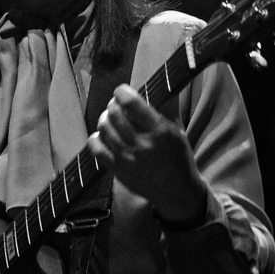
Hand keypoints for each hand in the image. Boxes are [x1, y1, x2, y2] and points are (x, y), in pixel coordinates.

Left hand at [88, 83, 207, 224]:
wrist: (176, 191)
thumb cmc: (178, 157)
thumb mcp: (178, 130)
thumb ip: (168, 106)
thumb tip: (160, 82)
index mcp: (160, 131)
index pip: (132, 103)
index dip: (121, 92)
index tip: (121, 91)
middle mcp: (143, 144)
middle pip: (115, 114)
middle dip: (113, 105)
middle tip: (116, 105)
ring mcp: (129, 159)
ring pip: (104, 129)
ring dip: (104, 119)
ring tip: (110, 119)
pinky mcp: (118, 171)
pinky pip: (97, 149)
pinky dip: (95, 139)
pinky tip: (102, 136)